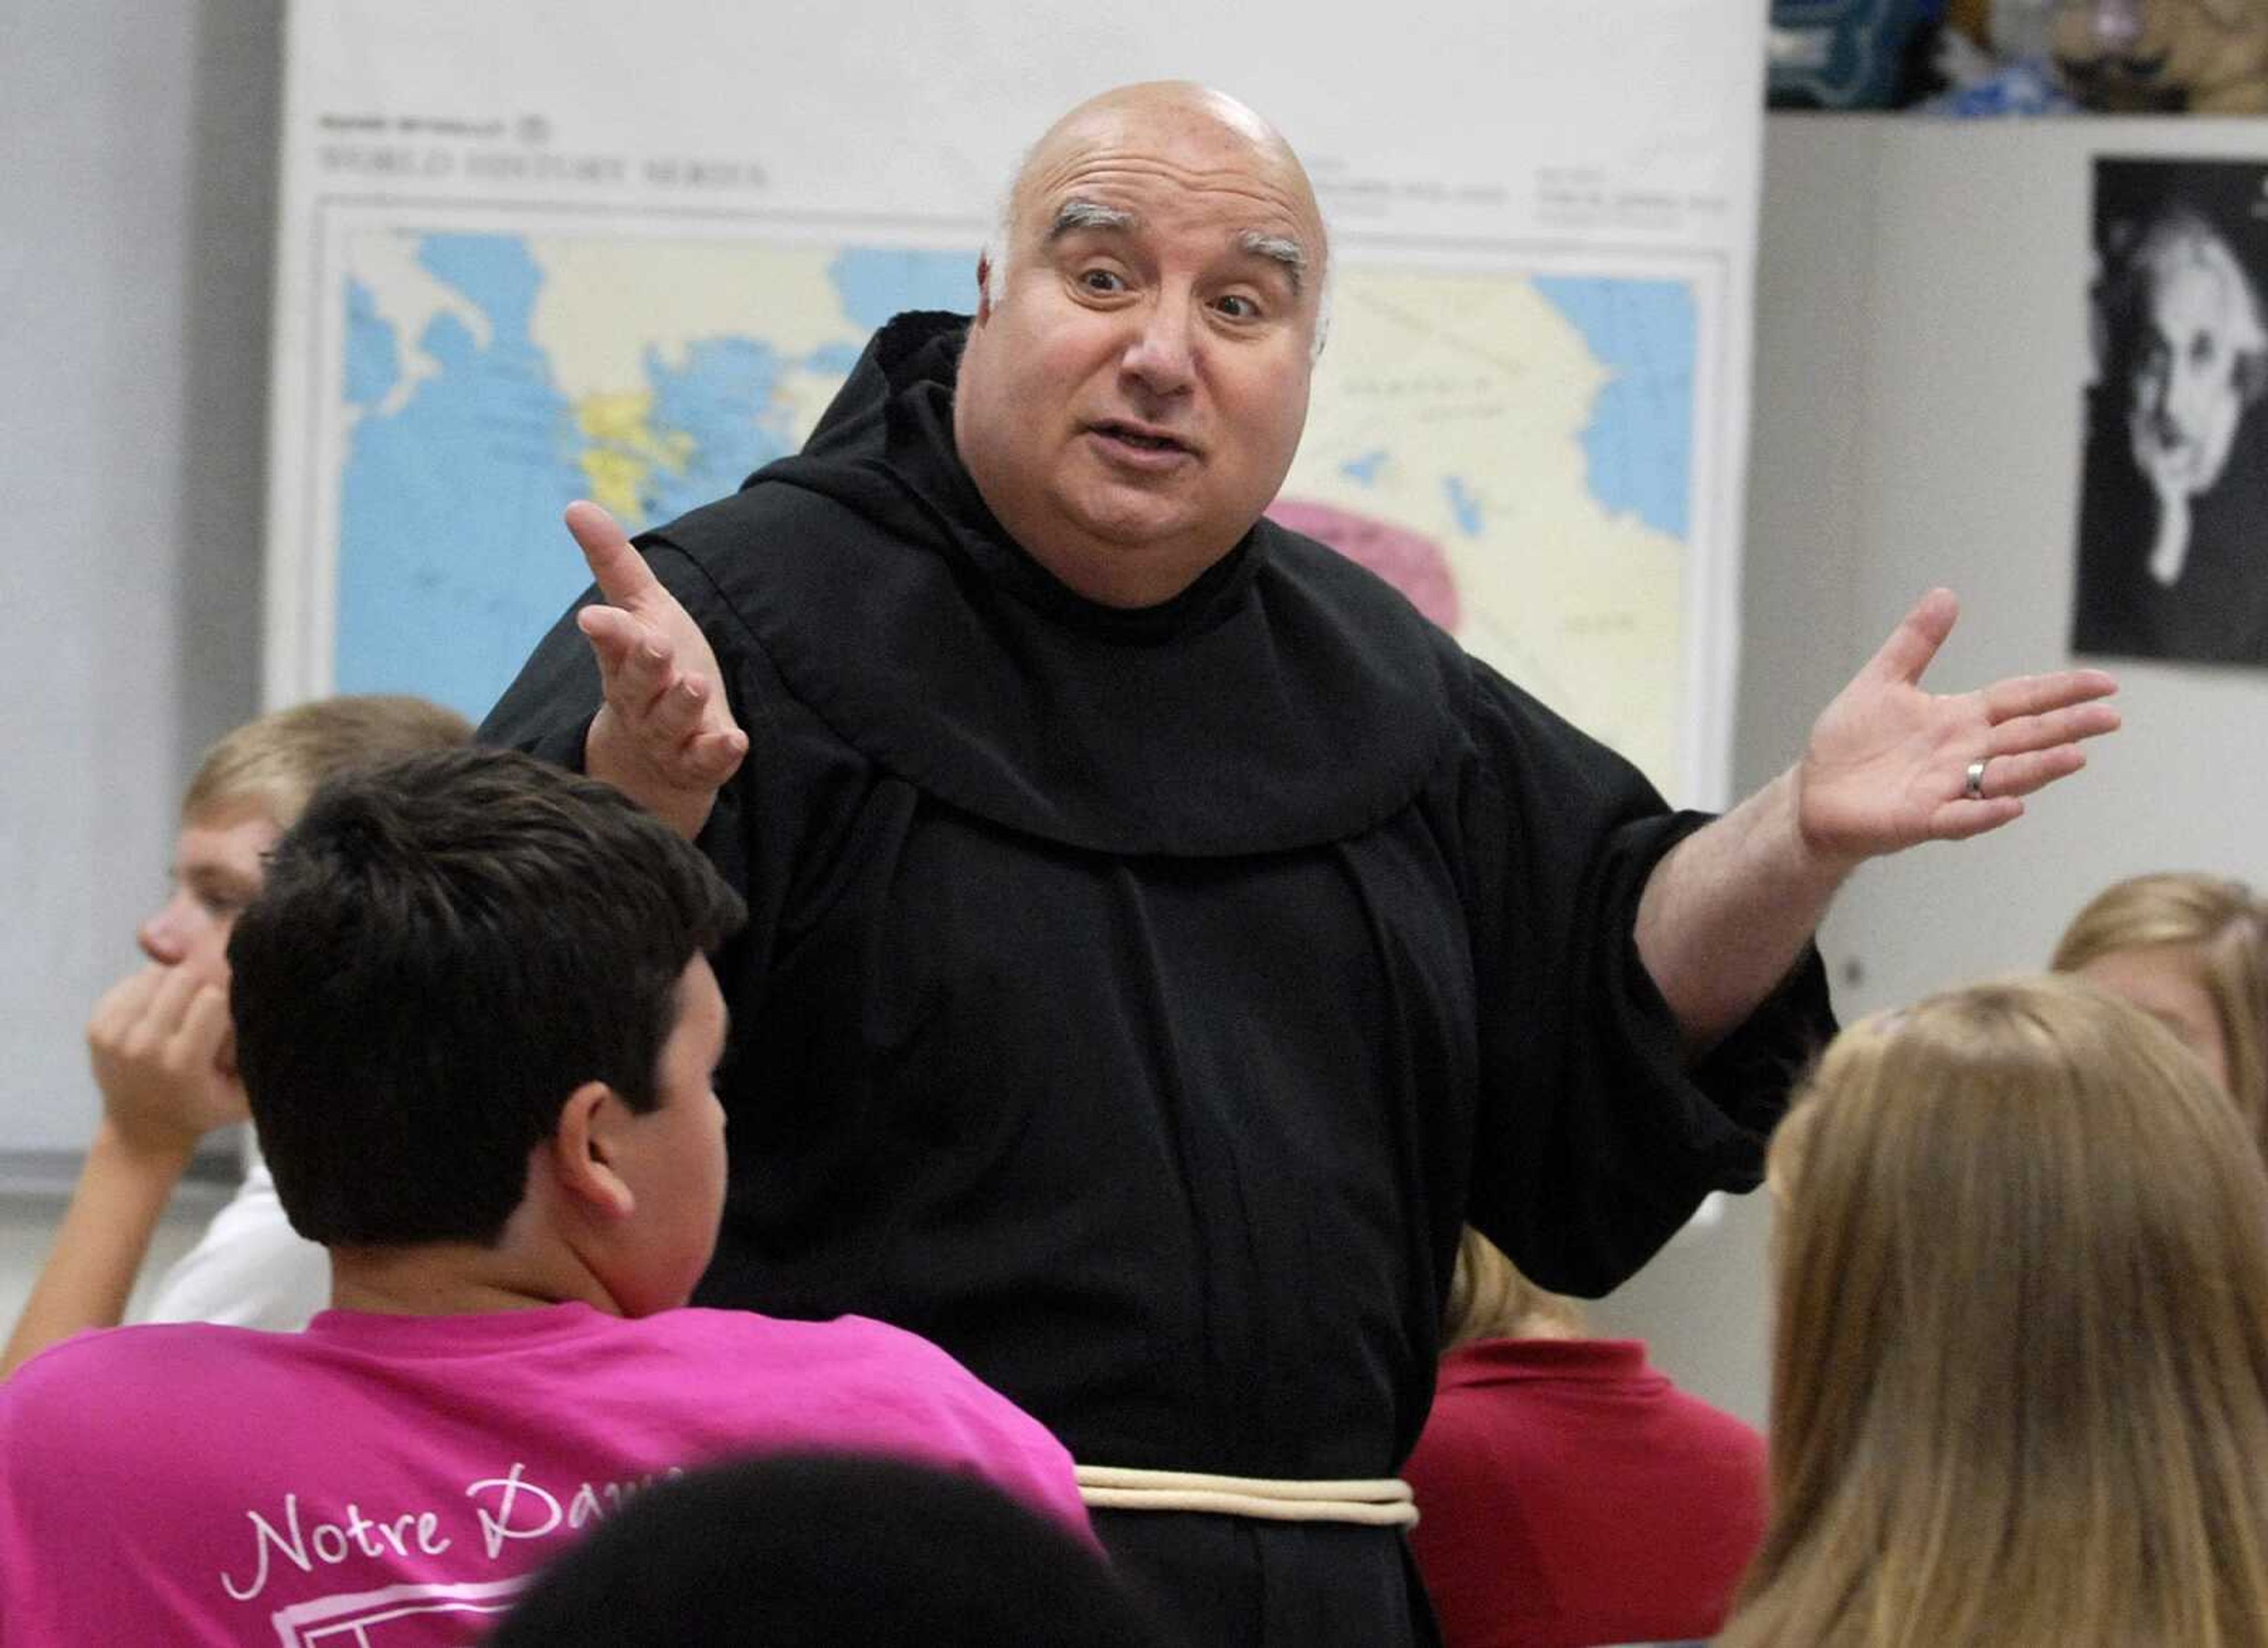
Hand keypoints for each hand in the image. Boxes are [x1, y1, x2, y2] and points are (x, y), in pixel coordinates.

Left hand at [84, 964, 245, 1162]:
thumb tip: (267, 1004)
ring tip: (181, 1010)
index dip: (227, 1002)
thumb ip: (262, 1054)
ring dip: (175, 985)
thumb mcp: (246, 1094)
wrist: (143, 1129)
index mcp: (182, 1064)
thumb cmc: (205, 1107)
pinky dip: (149, 990)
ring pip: (156, 973)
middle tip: (205, 1008)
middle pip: (183, 977)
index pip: (213, 998)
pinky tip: (157, 1013)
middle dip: (201, 986)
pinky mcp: (96, 1026)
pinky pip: (131, 982)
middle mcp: (143, 1047)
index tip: (227, 1019)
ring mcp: (114, 1035)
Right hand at [567, 500, 747, 836]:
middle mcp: (638, 699)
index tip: (594, 618)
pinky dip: (718, 753)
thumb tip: (576, 505)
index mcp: (623, 659)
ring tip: (696, 685)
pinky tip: (734, 740)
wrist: (653, 756)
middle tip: (656, 645)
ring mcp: (666, 735)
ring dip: (682, 704)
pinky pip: (705, 761)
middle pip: (638, 683)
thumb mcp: (639, 610)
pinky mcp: (696, 763)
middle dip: (646, 665)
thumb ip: (612, 562)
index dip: (607, 632)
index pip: (612, 643)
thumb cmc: (650, 667)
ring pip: (669, 723)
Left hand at [1795, 589, 2119, 870]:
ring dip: (2039, 768)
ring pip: (2004, 777)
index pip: (2021, 700)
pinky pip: (1960, 819)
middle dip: (2067, 727)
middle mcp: (1964, 754)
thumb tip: (1945, 593)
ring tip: (2075, 757)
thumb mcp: (1882, 682)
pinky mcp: (1921, 820)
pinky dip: (1985, 813)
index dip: (2061, 691)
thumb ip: (1916, 643)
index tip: (2106, 682)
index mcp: (1960, 719)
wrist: (1813, 794)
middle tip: (2111, 718)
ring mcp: (1947, 789)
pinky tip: (2011, 806)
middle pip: (2025, 737)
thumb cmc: (1850, 742)